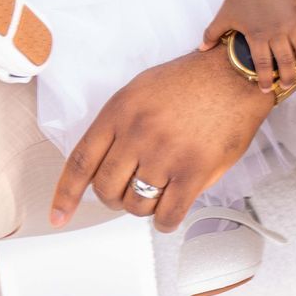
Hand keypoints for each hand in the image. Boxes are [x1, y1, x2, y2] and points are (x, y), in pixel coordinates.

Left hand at [50, 44, 276, 233]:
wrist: (236, 75)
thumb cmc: (192, 81)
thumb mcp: (141, 89)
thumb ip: (118, 123)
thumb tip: (103, 161)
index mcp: (119, 112)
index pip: (81, 162)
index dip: (66, 194)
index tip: (59, 215)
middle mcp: (138, 134)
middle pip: (106, 189)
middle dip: (114, 198)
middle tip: (128, 192)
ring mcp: (165, 154)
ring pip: (136, 205)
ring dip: (142, 208)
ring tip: (157, 193)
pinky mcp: (194, 171)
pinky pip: (168, 214)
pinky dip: (165, 221)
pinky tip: (169, 212)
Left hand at [200, 0, 295, 93]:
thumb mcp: (222, 18)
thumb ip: (211, 36)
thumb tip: (200, 49)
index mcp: (257, 37)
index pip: (262, 65)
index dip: (264, 79)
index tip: (265, 90)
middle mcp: (276, 33)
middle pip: (285, 62)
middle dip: (287, 77)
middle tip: (287, 85)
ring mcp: (289, 23)